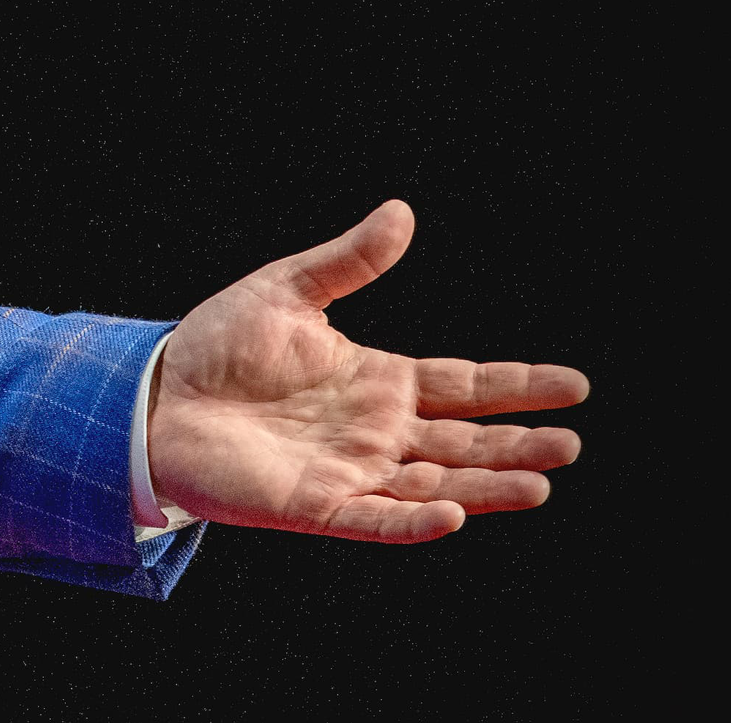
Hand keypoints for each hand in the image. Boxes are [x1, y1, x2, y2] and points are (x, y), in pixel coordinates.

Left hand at [148, 199, 587, 542]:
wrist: (155, 394)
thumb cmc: (218, 344)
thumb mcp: (287, 290)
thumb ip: (348, 260)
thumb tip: (402, 211)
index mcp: (377, 381)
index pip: (465, 385)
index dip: (518, 384)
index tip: (575, 384)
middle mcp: (375, 431)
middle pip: (465, 440)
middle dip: (519, 444)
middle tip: (572, 443)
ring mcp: (350, 471)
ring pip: (435, 482)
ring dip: (487, 486)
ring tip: (541, 482)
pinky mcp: (316, 505)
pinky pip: (376, 519)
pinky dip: (415, 520)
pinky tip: (456, 514)